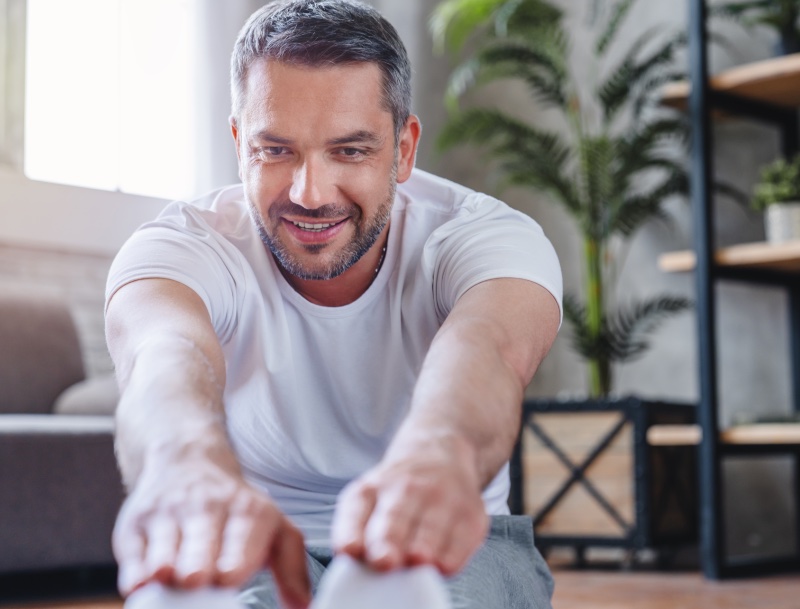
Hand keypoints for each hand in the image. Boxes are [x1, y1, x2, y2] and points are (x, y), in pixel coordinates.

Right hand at [112, 449, 310, 608]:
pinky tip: (143, 583)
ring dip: (166, 575)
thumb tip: (302, 606)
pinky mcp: (134, 525)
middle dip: (197, 570)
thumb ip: (292, 567)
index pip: (241, 542)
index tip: (228, 578)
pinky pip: (132, 557)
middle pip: (199, 552)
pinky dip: (136, 575)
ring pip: (163, 555)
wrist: (187, 461)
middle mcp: (206, 510)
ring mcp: (167, 516)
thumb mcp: (274, 526)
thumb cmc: (235, 509)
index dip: (233, 565)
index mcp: (247, 513)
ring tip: (170, 580)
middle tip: (197, 579)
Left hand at [331, 433, 488, 575]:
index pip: (356, 511)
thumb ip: (354, 532)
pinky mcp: (471, 513)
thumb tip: (354, 563)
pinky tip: (443, 565)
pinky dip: (453, 554)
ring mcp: (441, 497)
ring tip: (418, 561)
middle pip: (395, 517)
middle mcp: (406, 489)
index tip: (350, 549)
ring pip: (431, 528)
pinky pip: (463, 538)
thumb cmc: (398, 491)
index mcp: (371, 490)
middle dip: (389, 539)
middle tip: (384, 559)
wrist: (438, 454)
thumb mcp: (366, 500)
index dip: (352, 533)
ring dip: (424, 546)